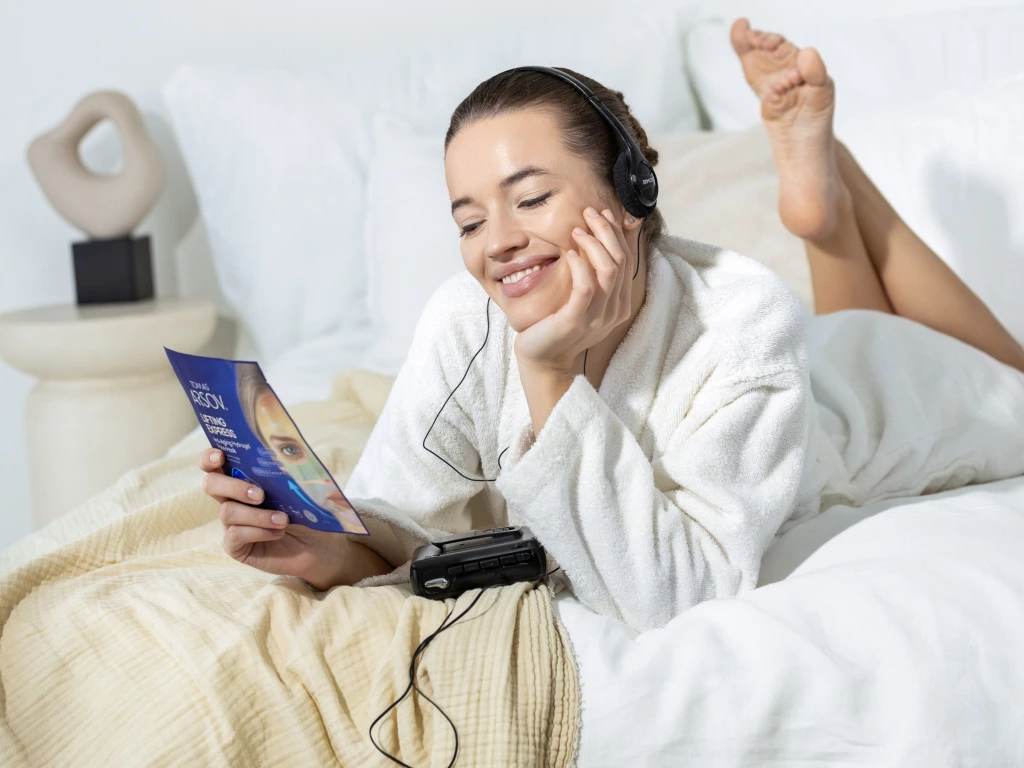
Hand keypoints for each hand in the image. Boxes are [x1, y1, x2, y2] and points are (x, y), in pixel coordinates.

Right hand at [198, 448, 391, 589]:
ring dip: (257, 515)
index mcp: (243, 478)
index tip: (220, 456)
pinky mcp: (235, 546)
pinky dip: (258, 531)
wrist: (317, 544)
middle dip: (233, 486)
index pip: (214, 464)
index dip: (210, 458)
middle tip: (260, 494)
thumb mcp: (301, 487)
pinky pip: (235, 535)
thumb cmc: (307, 510)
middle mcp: (232, 499)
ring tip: (283, 520)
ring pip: (227, 511)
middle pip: (211, 484)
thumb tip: (296, 451)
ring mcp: (231, 523)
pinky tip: (277, 532)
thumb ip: (294, 470)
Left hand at [513, 206, 633, 372]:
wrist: (542, 359)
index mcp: (619, 303)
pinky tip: (570, 253)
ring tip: (576, 231)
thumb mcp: (582, 298)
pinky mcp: (576, 320)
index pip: (626, 259)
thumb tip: (598, 239)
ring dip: (594, 244)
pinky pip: (585, 287)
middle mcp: (614, 310)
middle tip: (588, 212)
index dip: (617, 232)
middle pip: (621, 260)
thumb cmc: (558, 324)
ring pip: (608, 269)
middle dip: (606, 230)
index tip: (602, 213)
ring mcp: (597, 317)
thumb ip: (593, 274)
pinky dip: (580, 266)